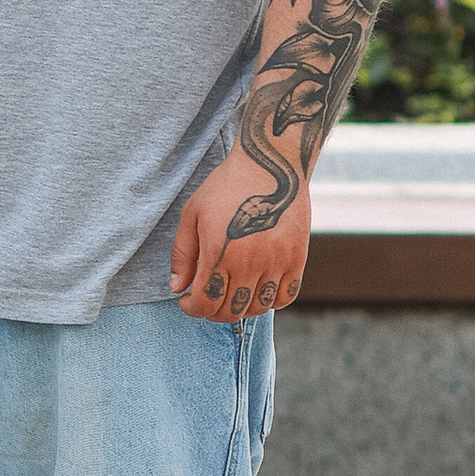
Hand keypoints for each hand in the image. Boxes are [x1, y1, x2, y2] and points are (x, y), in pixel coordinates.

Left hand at [171, 151, 311, 321]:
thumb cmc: (226, 186)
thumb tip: (178, 288)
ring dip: (241, 308)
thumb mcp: (192, 213)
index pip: (205, 303)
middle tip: (207, 298)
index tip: (188, 299)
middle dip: (213, 311)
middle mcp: (249, 262)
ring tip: (232, 292)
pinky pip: (286, 296)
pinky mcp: (297, 257)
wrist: (270, 164)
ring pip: (258, 308)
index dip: (192, 308)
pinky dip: (271, 300)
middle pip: (231, 311)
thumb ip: (182, 254)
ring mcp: (276, 262)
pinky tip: (258, 287)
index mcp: (219, 252)